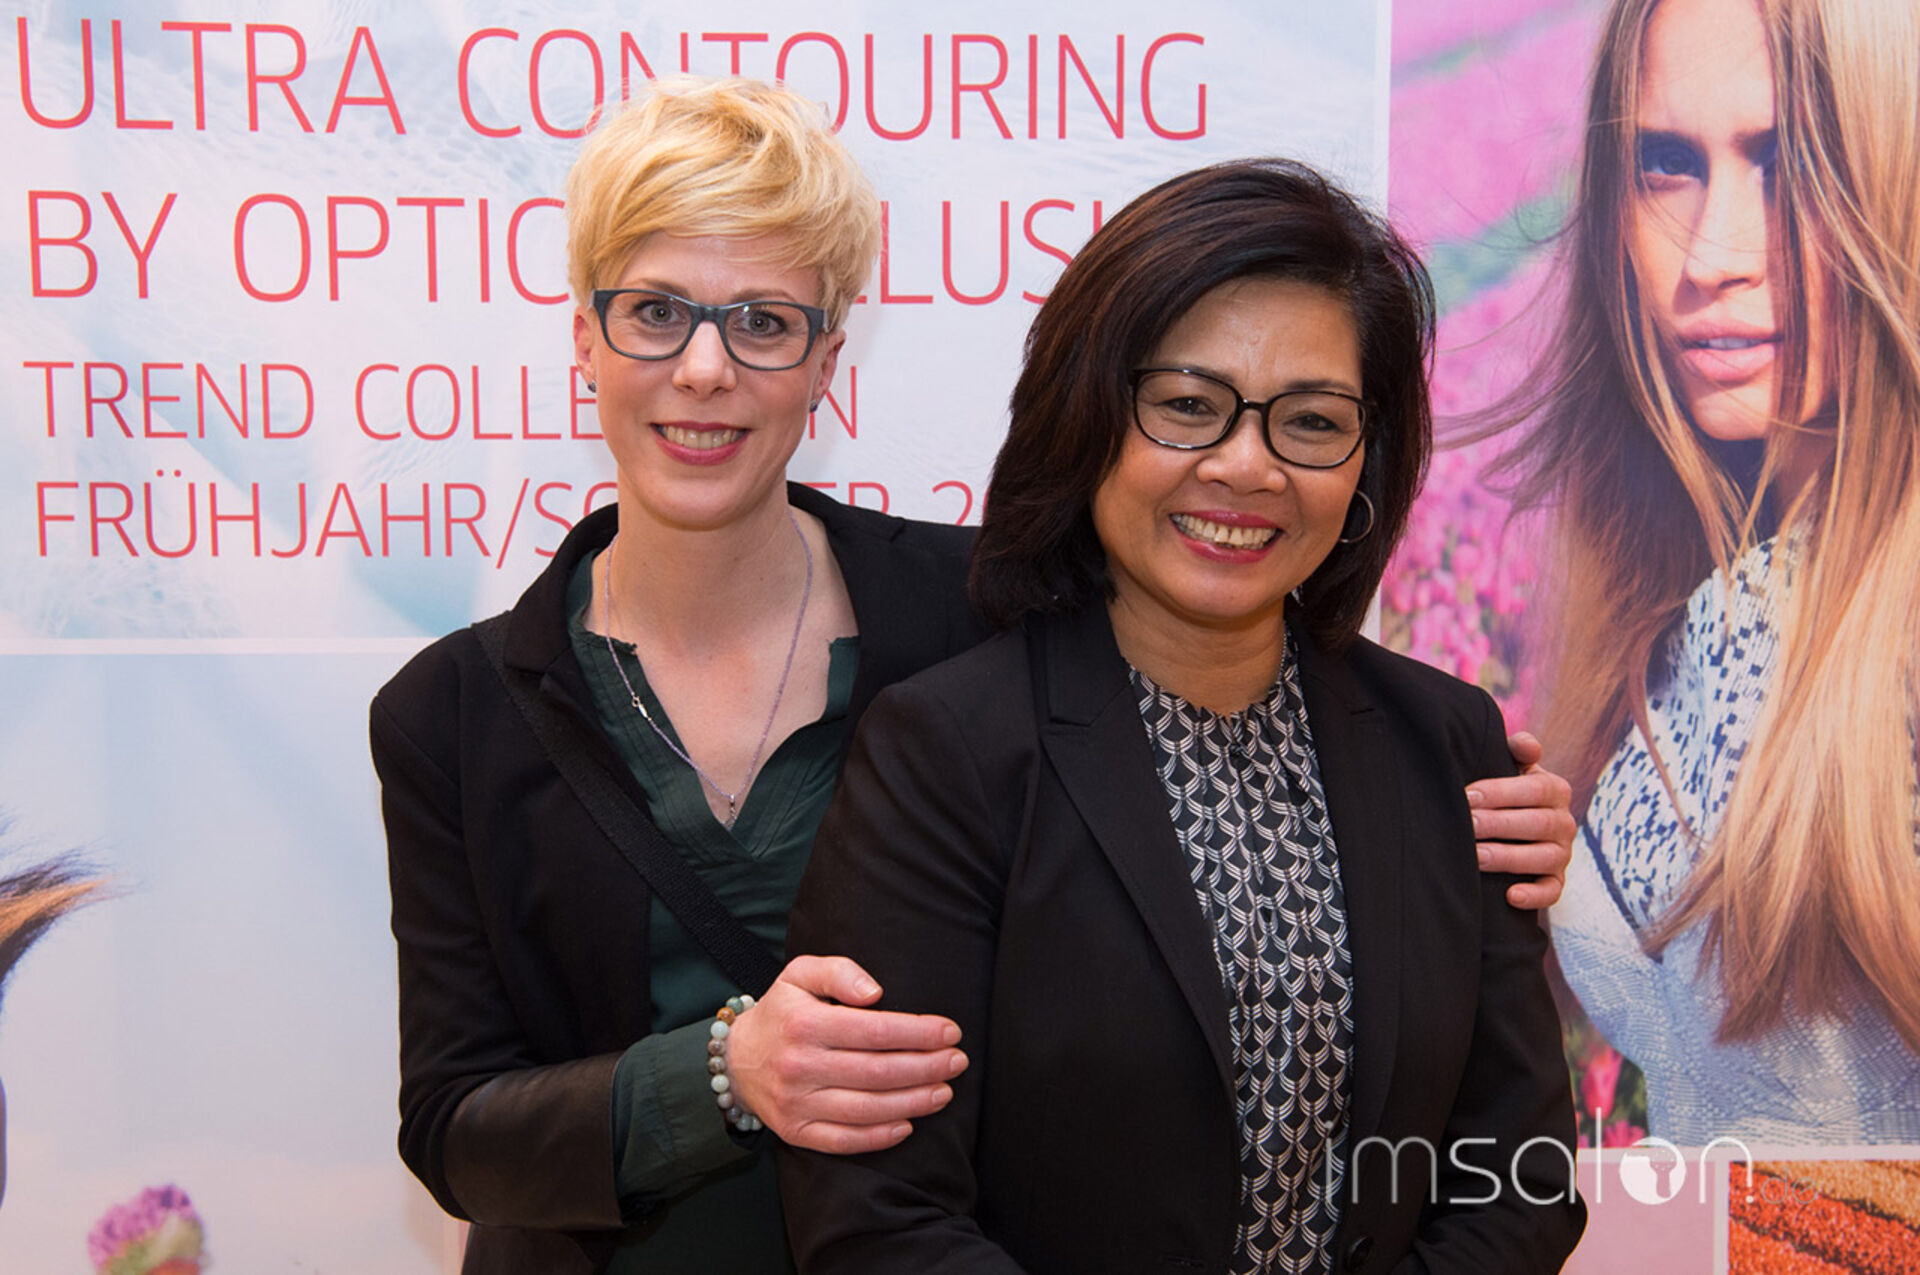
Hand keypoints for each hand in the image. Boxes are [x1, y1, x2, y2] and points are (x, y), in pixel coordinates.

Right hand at [725, 954, 968, 1153]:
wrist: (736, 1059)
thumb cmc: (783, 1011)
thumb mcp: (801, 974)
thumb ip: (838, 972)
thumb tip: (875, 992)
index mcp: (805, 1025)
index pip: (875, 1031)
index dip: (919, 1032)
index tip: (950, 1031)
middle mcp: (800, 1066)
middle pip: (878, 1072)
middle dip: (926, 1067)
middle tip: (957, 1062)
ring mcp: (797, 1104)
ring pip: (867, 1109)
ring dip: (914, 1102)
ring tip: (944, 1092)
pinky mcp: (796, 1132)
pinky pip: (844, 1140)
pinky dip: (880, 1137)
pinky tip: (908, 1124)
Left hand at [1467, 731, 1574, 909]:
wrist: (1515, 826)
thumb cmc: (1507, 792)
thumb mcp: (1514, 767)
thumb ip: (1519, 751)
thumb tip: (1525, 745)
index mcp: (1555, 790)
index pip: (1534, 789)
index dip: (1501, 792)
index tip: (1468, 796)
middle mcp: (1564, 823)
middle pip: (1536, 824)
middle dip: (1498, 824)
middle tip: (1466, 825)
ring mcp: (1562, 854)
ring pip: (1542, 858)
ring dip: (1508, 858)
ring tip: (1476, 856)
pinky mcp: (1556, 881)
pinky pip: (1551, 892)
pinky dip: (1533, 896)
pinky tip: (1510, 895)